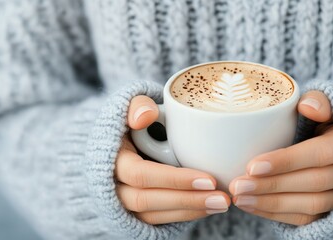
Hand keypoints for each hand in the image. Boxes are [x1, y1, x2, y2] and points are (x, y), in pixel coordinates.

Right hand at [116, 95, 230, 224]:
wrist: (125, 138)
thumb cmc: (133, 119)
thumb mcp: (132, 104)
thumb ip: (138, 105)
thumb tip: (145, 117)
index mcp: (111, 158)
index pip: (140, 174)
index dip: (173, 180)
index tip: (208, 179)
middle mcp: (112, 184)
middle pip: (145, 201)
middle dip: (186, 201)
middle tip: (221, 198)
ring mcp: (121, 200)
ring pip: (152, 215)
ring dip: (188, 211)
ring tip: (221, 204)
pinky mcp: (134, 210)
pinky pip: (156, 220)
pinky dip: (183, 215)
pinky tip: (208, 208)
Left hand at [230, 91, 332, 225]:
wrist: (315, 139)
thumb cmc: (311, 119)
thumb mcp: (318, 104)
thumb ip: (317, 101)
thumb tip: (309, 107)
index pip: (319, 154)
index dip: (286, 162)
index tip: (252, 166)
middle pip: (313, 182)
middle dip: (271, 186)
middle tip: (237, 185)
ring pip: (309, 205)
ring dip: (269, 203)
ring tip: (239, 197)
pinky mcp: (326, 208)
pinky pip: (304, 217)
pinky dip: (274, 214)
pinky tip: (249, 206)